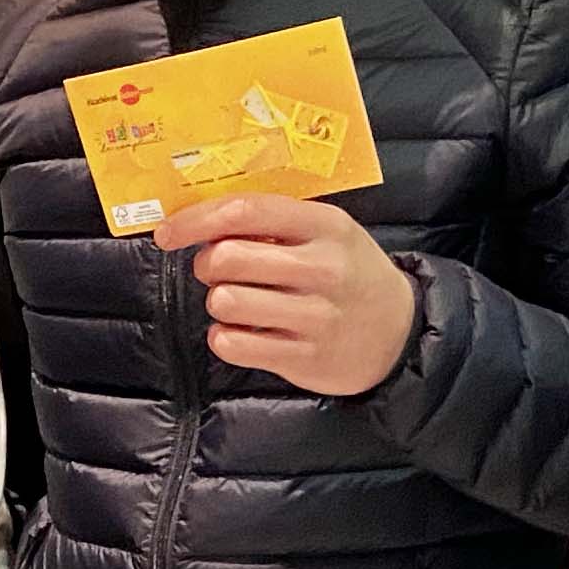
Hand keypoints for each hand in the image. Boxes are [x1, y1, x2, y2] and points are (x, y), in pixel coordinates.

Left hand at [157, 193, 415, 396]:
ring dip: (218, 302)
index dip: (196, 220)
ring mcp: (316, 315)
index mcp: (325, 225)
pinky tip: (244, 332)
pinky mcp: (305, 357)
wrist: (399, 332)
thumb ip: (274, 222)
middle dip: (207, 264)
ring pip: (225, 302)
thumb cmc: (348, 273)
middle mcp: (323, 268)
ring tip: (239, 302)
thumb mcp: (326, 233)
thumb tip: (203, 219)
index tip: (168, 233)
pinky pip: (233, 344)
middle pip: (228, 257)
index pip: (245, 211)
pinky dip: (225, 337)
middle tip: (218, 271)